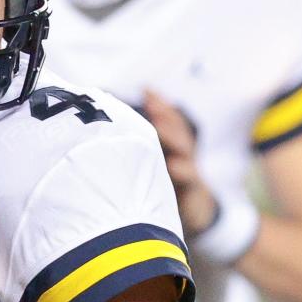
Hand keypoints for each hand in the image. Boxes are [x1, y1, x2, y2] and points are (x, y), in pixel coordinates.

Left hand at [142, 91, 216, 236]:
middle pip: (176, 129)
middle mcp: (183, 155)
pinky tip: (171, 166)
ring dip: (171, 137)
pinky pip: (190, 179)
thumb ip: (138, 154)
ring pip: (185, 150)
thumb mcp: (154, 169)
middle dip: (165, 114)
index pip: (168, 120)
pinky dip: (182, 171)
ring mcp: (191, 171)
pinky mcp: (194, 191)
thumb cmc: (167, 187)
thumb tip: (105, 141)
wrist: (197, 213)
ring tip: (157, 126)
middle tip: (151, 102)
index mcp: (173, 147)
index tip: (145, 89)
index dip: (159, 104)